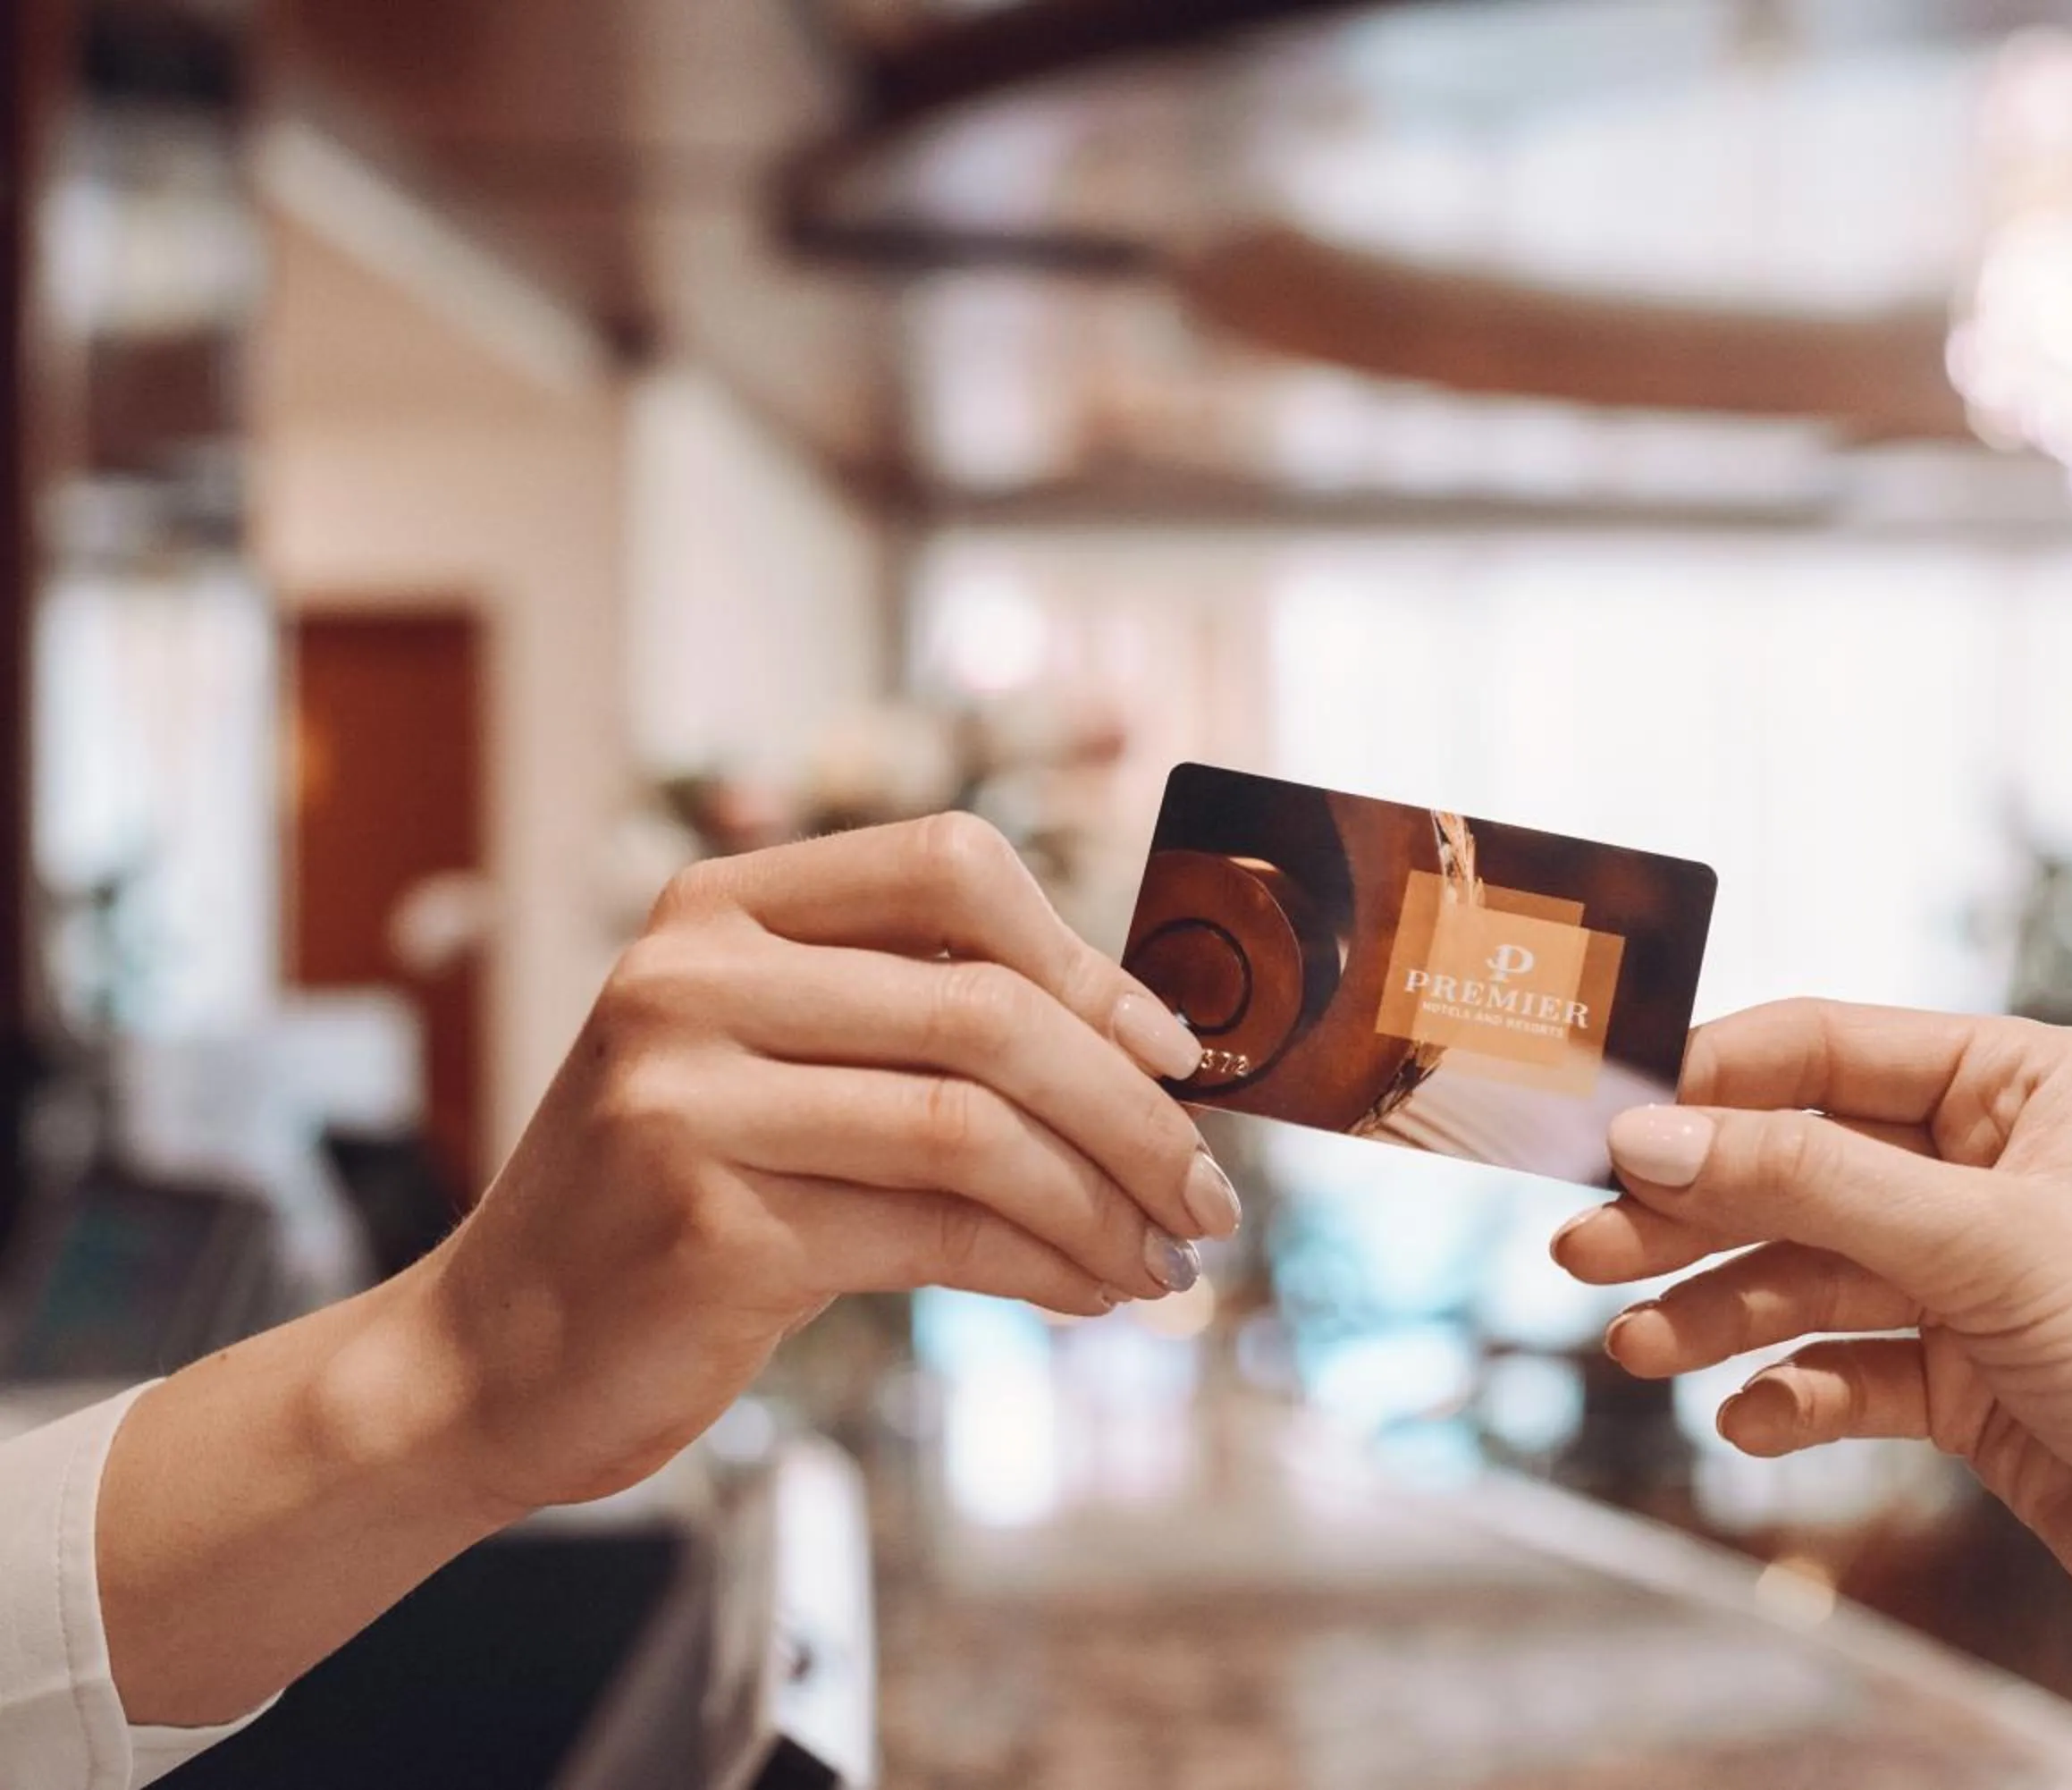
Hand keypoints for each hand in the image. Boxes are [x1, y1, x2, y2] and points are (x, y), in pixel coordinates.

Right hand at [386, 813, 1236, 1515]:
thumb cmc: (672, 1202)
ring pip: (977, 1129)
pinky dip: (1046, 1265)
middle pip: (988, 1008)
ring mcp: (687, 1101)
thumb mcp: (760, 1066)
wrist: (491, 1355)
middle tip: (1209, 1190)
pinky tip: (1092, 1291)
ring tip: (1167, 1257)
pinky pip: (938, 1234)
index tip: (1173, 1051)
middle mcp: (691, 980)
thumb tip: (1140, 1043)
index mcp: (716, 909)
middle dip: (1133, 1108)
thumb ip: (901, 1023)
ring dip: (1107, 1201)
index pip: (949, 865)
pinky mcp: (708, 1227)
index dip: (1086, 956)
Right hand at [1553, 999, 2071, 1684]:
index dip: (1708, 1084)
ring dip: (1717, 1309)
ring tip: (1634, 1349)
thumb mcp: (1985, 1244)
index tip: (1601, 1122)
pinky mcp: (1970, 1381)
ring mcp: (1977, 1276)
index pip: (1826, 1048)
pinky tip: (1753, 1419)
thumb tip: (1651, 1134)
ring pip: (1807, 1271)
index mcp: (2020, 1081)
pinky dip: (1794, 1392)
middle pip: (1796, 1165)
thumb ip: (1809, 1181)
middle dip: (1690, 1211)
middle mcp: (1992, 1166)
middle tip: (1581, 1251)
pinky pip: (1846, 1367)